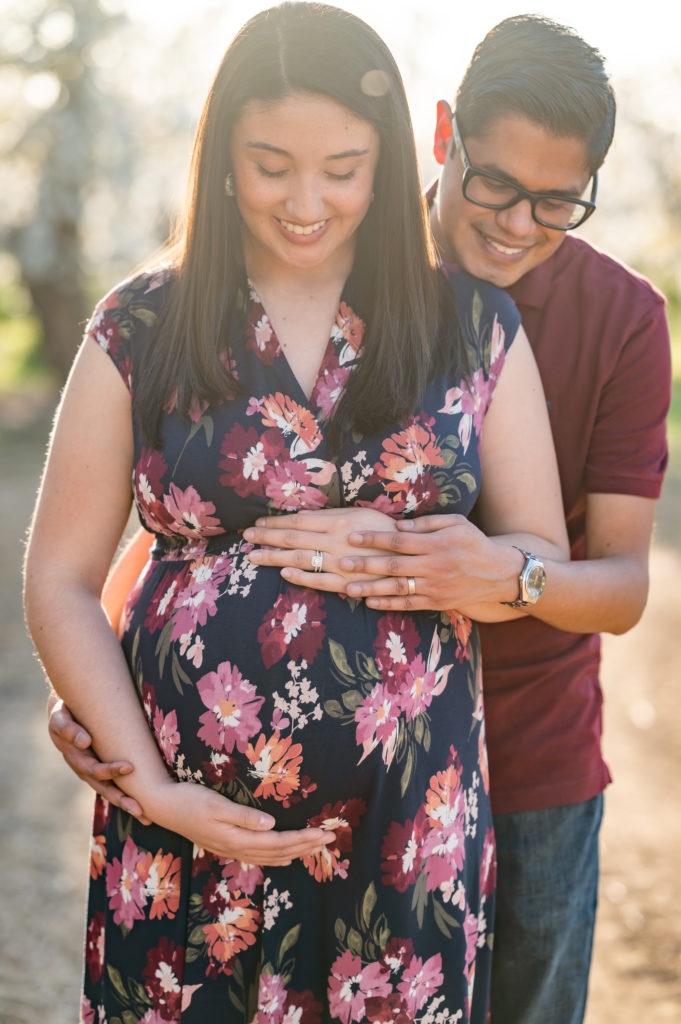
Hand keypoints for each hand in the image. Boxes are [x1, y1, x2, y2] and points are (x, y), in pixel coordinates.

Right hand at [47, 690, 150, 823]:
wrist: (65, 715)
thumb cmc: (65, 713)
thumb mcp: (61, 718)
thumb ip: (69, 729)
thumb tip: (85, 741)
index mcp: (75, 758)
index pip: (94, 769)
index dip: (110, 771)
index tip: (129, 767)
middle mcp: (84, 769)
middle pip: (104, 788)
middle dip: (122, 799)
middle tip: (140, 809)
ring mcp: (92, 772)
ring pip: (109, 791)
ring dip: (126, 804)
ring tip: (144, 816)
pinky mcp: (100, 770)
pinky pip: (113, 786)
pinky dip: (126, 797)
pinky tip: (141, 808)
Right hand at [148, 779, 335, 865]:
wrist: (162, 807)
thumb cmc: (188, 800)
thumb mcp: (216, 804)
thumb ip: (244, 816)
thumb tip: (271, 824)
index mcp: (237, 838)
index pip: (279, 842)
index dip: (303, 839)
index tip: (324, 833)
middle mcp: (237, 848)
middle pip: (279, 852)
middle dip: (306, 847)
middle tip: (331, 839)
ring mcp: (231, 848)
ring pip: (271, 856)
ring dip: (295, 853)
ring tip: (315, 848)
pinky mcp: (226, 844)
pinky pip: (259, 856)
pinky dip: (277, 856)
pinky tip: (286, 857)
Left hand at [243, 507, 398, 591]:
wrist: (418, 556)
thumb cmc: (389, 530)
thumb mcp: (362, 514)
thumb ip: (334, 515)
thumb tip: (306, 516)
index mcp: (340, 521)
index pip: (300, 521)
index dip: (277, 522)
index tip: (258, 523)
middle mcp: (337, 541)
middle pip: (295, 539)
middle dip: (268, 538)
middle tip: (246, 538)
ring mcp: (342, 563)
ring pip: (302, 559)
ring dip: (276, 558)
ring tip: (254, 557)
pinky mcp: (349, 582)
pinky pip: (322, 581)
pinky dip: (302, 578)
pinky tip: (284, 574)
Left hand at [334, 514, 521, 612]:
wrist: (498, 574)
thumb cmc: (473, 542)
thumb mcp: (456, 523)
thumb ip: (426, 523)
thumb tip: (398, 525)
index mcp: (437, 544)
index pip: (399, 541)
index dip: (374, 539)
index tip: (352, 537)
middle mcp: (434, 567)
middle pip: (393, 566)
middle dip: (365, 564)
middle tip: (342, 563)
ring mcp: (435, 587)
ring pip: (397, 589)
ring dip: (370, 588)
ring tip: (347, 587)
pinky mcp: (437, 603)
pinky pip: (408, 605)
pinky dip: (387, 604)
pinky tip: (369, 602)